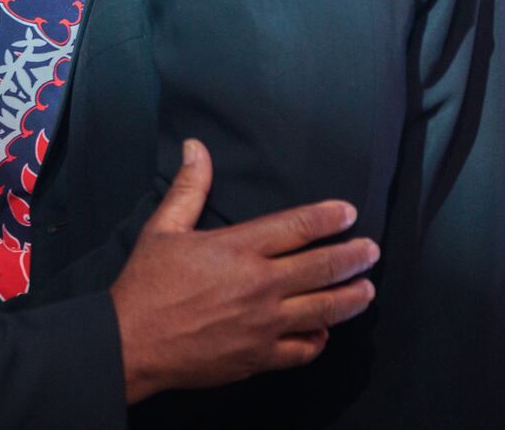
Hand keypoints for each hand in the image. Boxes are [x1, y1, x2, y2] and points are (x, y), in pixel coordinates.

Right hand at [111, 139, 378, 403]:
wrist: (133, 342)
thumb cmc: (146, 284)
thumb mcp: (163, 228)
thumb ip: (189, 188)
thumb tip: (196, 148)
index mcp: (239, 248)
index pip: (298, 227)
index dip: (329, 217)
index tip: (349, 212)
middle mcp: (261, 285)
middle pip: (324, 268)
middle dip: (354, 257)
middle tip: (371, 251)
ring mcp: (265, 324)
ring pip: (325, 309)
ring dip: (351, 298)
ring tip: (366, 291)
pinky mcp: (261, 356)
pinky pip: (304, 349)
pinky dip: (319, 340)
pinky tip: (323, 332)